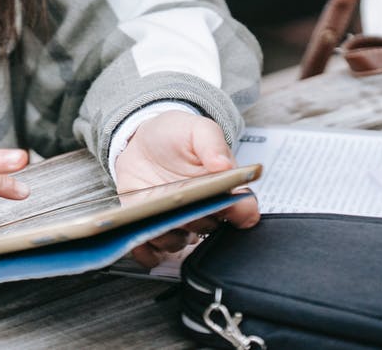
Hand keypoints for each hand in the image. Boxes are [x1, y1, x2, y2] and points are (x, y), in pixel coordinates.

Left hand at [114, 110, 259, 266]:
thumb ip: (211, 143)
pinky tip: (138, 240)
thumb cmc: (175, 135)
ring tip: (156, 220)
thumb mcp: (196, 129)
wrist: (142, 141)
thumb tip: (225, 164)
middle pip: (208, 227)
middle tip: (184, 206)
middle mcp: (203, 210)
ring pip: (179, 242)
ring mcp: (177, 222)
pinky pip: (152, 252)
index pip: (242, 209)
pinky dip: (146, 251)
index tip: (229, 207)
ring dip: (168, 235)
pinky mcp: (152, 228)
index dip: (240, 212)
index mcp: (222, 188)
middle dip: (196, 219)